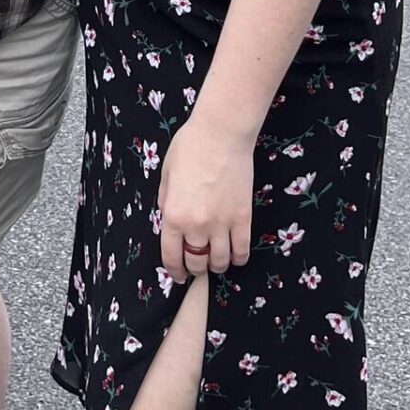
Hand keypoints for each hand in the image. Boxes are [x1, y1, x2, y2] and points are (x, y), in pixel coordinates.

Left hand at [156, 113, 254, 281]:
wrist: (221, 134)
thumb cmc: (189, 148)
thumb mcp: (166, 174)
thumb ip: (165, 201)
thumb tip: (167, 219)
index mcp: (173, 215)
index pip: (171, 256)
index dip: (175, 270)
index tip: (178, 275)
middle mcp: (196, 225)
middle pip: (196, 262)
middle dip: (195, 269)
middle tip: (197, 267)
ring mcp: (222, 224)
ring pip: (220, 261)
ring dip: (217, 266)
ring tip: (216, 262)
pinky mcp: (243, 219)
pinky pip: (242, 250)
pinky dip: (238, 259)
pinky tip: (235, 257)